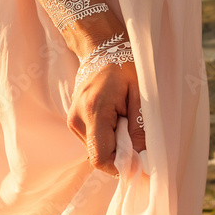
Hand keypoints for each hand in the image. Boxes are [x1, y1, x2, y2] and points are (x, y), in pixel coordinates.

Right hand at [66, 33, 145, 175]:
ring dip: (114, 144)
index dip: (120, 166)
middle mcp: (78, 119)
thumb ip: (140, 127)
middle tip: (136, 134)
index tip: (138, 160)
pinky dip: (107, 138)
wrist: (101, 48)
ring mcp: (73, 121)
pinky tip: (117, 120)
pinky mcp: (74, 121)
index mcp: (94, 111)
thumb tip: (141, 156)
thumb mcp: (140, 93)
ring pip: (96, 150)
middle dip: (120, 153)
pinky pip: (93, 141)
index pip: (101, 157)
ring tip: (125, 120)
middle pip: (99, 156)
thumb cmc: (124, 66)